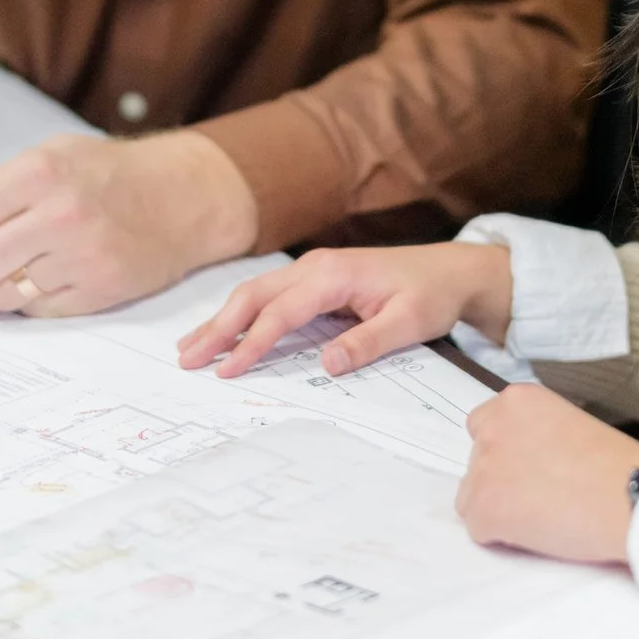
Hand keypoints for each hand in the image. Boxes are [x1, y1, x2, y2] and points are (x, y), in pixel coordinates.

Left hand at [0, 131, 256, 316]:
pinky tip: (46, 276)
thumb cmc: (111, 173)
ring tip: (13, 268)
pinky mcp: (100, 291)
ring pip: (1, 295)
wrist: (182, 196)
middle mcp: (60, 214)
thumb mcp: (52, 155)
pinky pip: (36, 311)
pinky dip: (31, 300)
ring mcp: (82, 256)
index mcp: (39, 172)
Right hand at [175, 242, 513, 377]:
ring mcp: (312, 271)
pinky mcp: (315, 281)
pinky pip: (269, 297)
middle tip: (187, 360)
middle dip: (217, 328)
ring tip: (189, 348)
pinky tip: (224, 332)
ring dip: (221, 320)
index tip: (227, 370)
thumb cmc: (432, 294)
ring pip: (254, 294)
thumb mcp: (409, 323)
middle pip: (253, 296)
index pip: (281, 312)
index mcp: (333, 275)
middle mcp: (315, 267)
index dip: (251, 343)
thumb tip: (326, 365)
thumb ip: (367, 342)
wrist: (451, 270)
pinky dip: (241, 314)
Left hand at [455, 384, 638, 564]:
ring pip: (471, 497)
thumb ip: (536, 433)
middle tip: (537, 496)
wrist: (629, 497)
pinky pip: (478, 528)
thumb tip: (524, 461)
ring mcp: (483, 467)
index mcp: (516, 401)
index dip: (506, 453)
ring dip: (497, 509)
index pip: (484, 426)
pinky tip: (537, 532)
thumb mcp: (571, 424)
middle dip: (500, 481)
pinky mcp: (483, 507)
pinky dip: (501, 537)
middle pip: (476, 462)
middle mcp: (492, 427)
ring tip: (541, 517)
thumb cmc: (616, 466)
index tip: (528, 469)